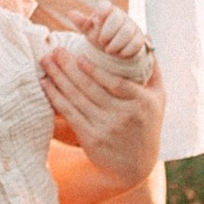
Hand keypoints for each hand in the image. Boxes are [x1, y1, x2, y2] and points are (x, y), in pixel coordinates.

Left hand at [43, 34, 157, 132]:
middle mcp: (124, 116)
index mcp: (142, 103)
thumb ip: (153, 68)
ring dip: (58, 79)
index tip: (79, 55)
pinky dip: (56, 98)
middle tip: (54, 50)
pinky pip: (70, 114)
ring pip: (77, 99)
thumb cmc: (146, 124)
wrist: (135, 166)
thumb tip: (147, 37)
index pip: (116, 83)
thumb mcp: (158, 98)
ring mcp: (107, 128)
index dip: (96, 70)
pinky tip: (46, 85)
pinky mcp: (91, 139)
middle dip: (68, 67)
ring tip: (45, 62)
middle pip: (90, 88)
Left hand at [45, 0, 151, 67]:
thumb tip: (71, 13)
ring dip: (116, 43)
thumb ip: (82, 23)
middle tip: (101, 42)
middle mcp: (121, 16)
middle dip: (108, 32)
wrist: (114, 52)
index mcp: (107, 11)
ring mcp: (132, 26)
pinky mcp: (140, 38)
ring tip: (108, 50)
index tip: (96, 22)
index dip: (101, 12)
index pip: (105, 5)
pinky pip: (137, 42)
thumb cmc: (99, 38)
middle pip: (118, 17)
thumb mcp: (89, 32)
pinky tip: (120, 54)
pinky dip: (127, 50)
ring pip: (127, 31)